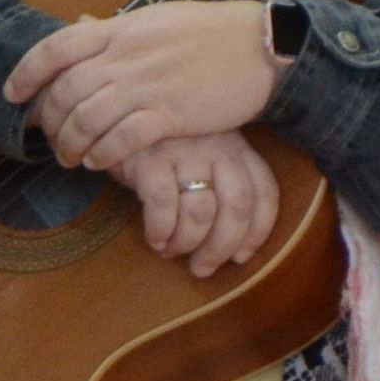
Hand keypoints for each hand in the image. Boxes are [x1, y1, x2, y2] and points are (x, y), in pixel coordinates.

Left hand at [6, 2, 281, 168]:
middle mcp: (125, 55)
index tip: (12, 94)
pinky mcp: (171, 112)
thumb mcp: (155, 20)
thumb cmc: (210, 33)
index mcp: (119, 29)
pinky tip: (100, 163)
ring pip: (87, 118)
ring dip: (72, 144)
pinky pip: (122, 138)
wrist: (262, 45)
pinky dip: (104, 153)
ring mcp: (146, 84)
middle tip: (48, 140)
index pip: (55, 48)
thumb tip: (83, 25)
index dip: (27, 72)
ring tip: (71, 159)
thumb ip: (116, 30)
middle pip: (65, 91)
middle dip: (48, 120)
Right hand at [108, 128, 280, 278]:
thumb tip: (232, 247)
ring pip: (200, 212)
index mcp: (238, 147)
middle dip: (221, 248)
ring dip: (187, 242)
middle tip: (203, 268)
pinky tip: (155, 238)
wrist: (115, 112)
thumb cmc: (162, 144)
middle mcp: (218, 146)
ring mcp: (185, 150)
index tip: (241, 257)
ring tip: (172, 251)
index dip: (256, 233)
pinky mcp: (150, 156)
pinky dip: (160, 230)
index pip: (264, 193)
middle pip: (237, 208)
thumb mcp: (200, 154)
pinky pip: (163, 205)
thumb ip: (219, 184)